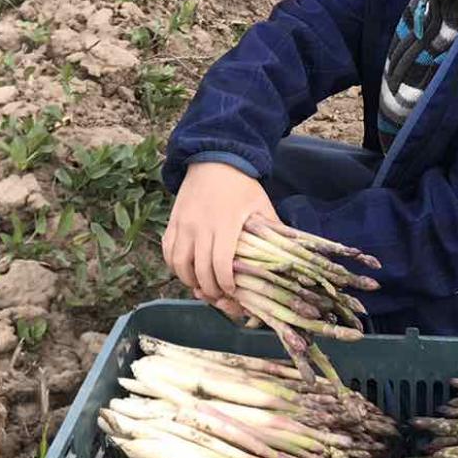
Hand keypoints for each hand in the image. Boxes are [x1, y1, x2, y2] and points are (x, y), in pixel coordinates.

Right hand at [162, 161, 277, 319]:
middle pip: (200, 270)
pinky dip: (174, 267)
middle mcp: (201, 227)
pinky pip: (167, 252)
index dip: (226, 284)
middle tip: (220, 297)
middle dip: (210, 290)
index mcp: (225, 225)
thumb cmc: (241, 185)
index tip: (234, 293)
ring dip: (190, 281)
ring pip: (179, 264)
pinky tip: (186, 271)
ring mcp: (183, 225)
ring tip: (202, 287)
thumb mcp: (262, 205)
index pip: (221, 264)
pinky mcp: (172, 222)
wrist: (214, 160)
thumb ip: (273, 229)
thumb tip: (289, 253)